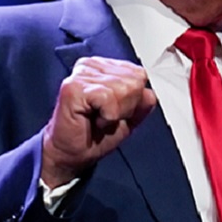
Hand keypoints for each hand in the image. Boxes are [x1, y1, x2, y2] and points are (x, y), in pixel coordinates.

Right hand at [41, 57, 157, 186]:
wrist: (70, 155)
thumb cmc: (93, 136)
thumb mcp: (127, 119)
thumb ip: (141, 104)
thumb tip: (151, 93)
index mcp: (103, 67)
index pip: (139, 74)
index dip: (134, 99)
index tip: (115, 111)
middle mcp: (91, 66)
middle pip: (134, 80)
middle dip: (126, 106)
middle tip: (105, 116)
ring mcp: (81, 74)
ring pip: (123, 89)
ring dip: (115, 113)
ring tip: (98, 118)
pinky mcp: (73, 86)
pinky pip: (108, 98)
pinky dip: (107, 116)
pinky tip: (93, 119)